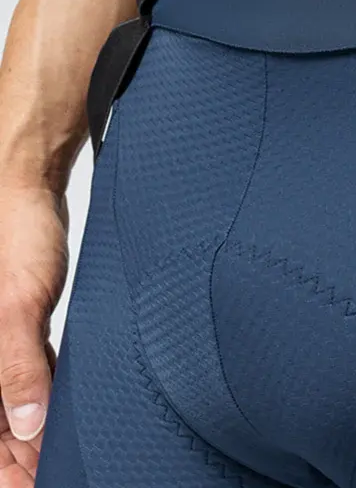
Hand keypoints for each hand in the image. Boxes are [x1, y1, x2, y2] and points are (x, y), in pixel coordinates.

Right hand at [0, 181, 68, 483]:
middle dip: (19, 461)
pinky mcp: (16, 330)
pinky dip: (38, 405)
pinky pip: (22, 381)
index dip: (6, 468)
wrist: (28, 184)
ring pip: (8, 411)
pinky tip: (58, 422)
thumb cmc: (17, 232)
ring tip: (62, 461)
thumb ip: (19, 364)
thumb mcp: (19, 303)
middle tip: (56, 476)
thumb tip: (27, 424)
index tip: (36, 484)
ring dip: (30, 440)